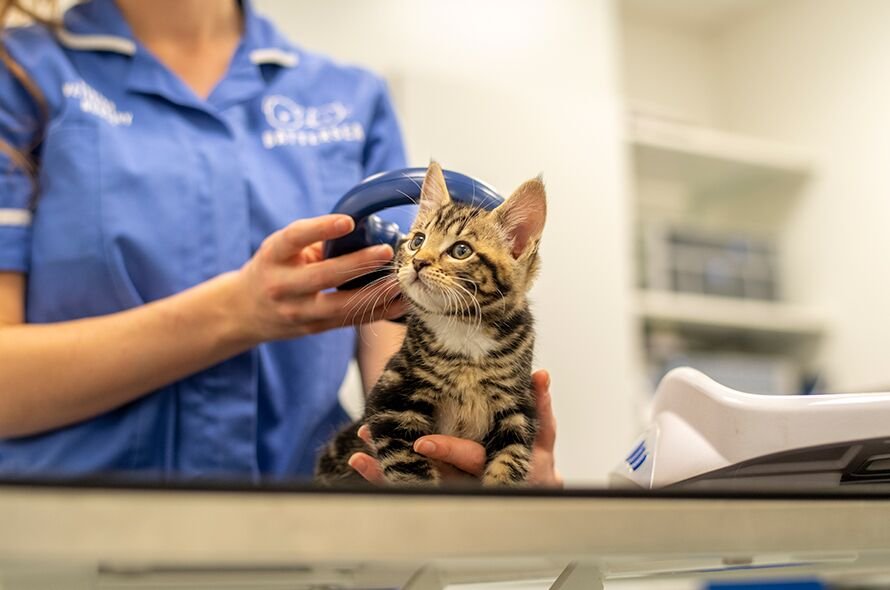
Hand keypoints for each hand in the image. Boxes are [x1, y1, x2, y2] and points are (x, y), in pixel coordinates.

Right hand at [231, 214, 404, 342]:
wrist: (243, 311)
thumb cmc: (272, 269)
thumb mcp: (282, 250)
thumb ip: (316, 241)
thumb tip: (366, 230)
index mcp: (273, 257)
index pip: (294, 238)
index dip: (320, 228)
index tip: (348, 221)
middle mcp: (282, 286)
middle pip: (323, 276)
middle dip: (358, 264)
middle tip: (386, 252)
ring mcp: (297, 312)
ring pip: (341, 305)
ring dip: (375, 293)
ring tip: (399, 281)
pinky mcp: (313, 329)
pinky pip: (349, 321)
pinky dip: (378, 311)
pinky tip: (400, 302)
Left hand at [348, 369, 562, 486]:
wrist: (533, 491)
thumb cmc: (535, 456)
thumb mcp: (542, 431)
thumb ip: (540, 403)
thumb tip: (540, 375)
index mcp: (495, 463)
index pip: (469, 458)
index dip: (446, 452)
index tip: (422, 443)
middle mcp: (470, 480)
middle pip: (433, 474)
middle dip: (404, 460)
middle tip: (378, 442)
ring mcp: (452, 487)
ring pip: (417, 482)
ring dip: (386, 470)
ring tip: (359, 455)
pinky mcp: (436, 488)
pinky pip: (407, 483)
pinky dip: (382, 473)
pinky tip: (360, 461)